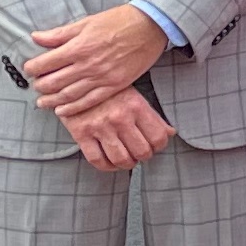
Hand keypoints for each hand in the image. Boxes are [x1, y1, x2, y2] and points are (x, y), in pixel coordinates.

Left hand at [24, 5, 170, 115]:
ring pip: (68, 95)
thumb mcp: (86, 22)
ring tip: (43, 102)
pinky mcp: (114, 86)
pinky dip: (73, 108)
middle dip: (40, 86)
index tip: (29, 69)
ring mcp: (101, 77)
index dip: (32, 68)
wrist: (149, 26)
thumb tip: (36, 37)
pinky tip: (62, 110)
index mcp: (78, 47)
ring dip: (51, 100)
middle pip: (53, 82)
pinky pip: (89, 101)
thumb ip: (60, 34)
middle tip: (36, 86)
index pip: (45, 63)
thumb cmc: (119, 21)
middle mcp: (87, 65)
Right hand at [59, 87, 175, 171]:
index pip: (158, 137)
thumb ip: (152, 115)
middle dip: (143, 156)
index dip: (159, 146)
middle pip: (142, 152)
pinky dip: (107, 166)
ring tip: (127, 158)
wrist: (75, 79)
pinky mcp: (81, 134)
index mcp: (136, 106)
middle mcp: (120, 117)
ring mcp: (100, 127)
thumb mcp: (134, 95)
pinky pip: (97, 160)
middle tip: (139, 153)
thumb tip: (170, 133)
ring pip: (121, 159)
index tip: (154, 145)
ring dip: (127, 164)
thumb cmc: (108, 89)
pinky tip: (110, 162)